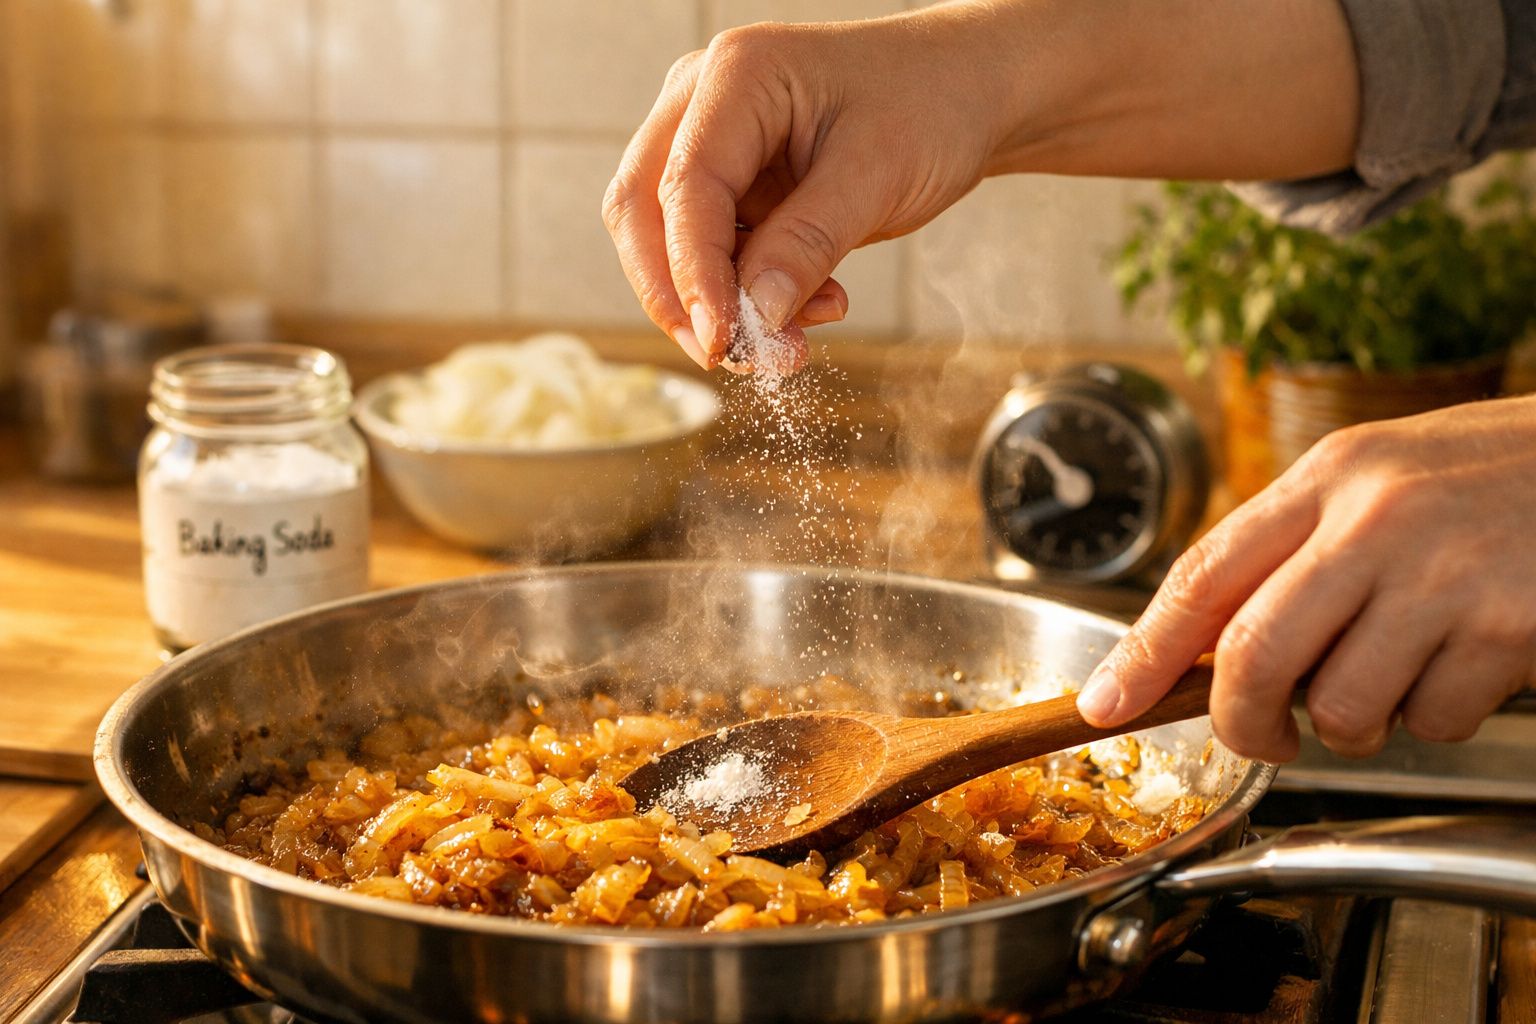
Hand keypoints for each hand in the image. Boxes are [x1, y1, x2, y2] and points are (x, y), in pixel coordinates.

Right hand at [602, 7, 1021, 369]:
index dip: (692, 272)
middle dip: (679, 295)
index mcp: (736, 75)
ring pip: (674, 242)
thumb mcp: (878, 174)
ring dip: (725, 303)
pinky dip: (753, 294)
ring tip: (797, 339)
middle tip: (727, 357)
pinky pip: (720, 254)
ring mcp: (714, 143)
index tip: (719, 340)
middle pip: (643, 211)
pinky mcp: (735, 186)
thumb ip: (809, 243)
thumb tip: (755, 316)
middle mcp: (704, 102)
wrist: (969, 91)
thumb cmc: (931, 104)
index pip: (684, 185)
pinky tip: (817, 303)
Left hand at [1078, 395, 1535, 760]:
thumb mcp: (1375, 477)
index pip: (1204, 573)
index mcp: (1329, 477)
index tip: (1106, 704)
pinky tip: (1460, 667)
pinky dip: (1434, 718)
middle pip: (1254, 655)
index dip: (1142, 651)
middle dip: (1243, 721)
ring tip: (1391, 679)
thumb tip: (1207, 646)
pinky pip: (1431, 720)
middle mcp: (1376, 520)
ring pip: (1344, 707)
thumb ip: (1293, 546)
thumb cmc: (1488, 475)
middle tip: (1263, 736)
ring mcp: (1443, 575)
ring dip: (1354, 726)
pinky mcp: (1509, 629)